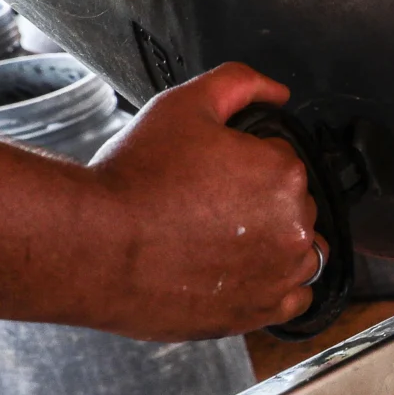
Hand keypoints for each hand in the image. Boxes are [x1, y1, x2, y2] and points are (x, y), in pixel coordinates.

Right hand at [83, 65, 321, 341]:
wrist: (95, 245)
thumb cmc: (133, 179)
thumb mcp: (184, 104)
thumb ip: (238, 83)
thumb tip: (276, 92)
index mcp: (284, 174)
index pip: (281, 160)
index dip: (244, 161)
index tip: (211, 173)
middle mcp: (294, 226)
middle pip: (291, 206)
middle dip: (259, 202)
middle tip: (206, 206)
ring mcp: (280, 274)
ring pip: (298, 252)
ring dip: (273, 243)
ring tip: (222, 239)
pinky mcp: (260, 312)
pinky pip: (292, 299)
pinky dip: (274, 287)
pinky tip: (241, 274)